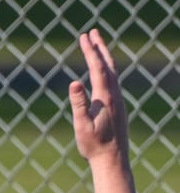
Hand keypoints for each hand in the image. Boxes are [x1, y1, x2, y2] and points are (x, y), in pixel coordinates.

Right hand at [72, 28, 128, 164]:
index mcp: (106, 97)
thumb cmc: (94, 145)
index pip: (98, 68)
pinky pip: (114, 82)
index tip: (84, 37)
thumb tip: (74, 83)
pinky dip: (107, 70)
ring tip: (97, 47)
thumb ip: (79, 103)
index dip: (90, 51)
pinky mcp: (118, 106)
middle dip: (100, 48)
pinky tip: (103, 71)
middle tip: (92, 32)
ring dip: (105, 58)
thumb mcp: (82, 125)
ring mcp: (118, 100)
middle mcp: (115, 95)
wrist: (113, 160)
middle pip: (109, 65)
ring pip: (113, 73)